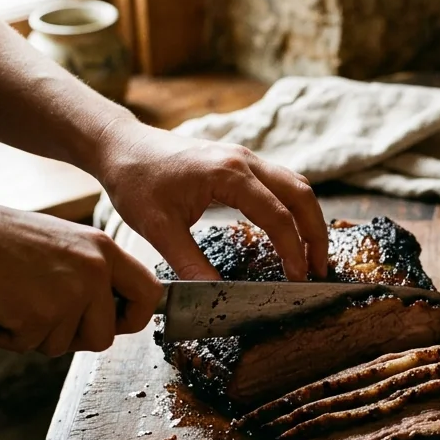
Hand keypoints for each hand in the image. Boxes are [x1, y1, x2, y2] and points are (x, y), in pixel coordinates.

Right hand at [0, 202, 162, 355]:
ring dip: (40, 335)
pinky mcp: (41, 314)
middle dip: (79, 339)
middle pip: (107, 334)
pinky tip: (1, 311)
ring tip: (19, 304)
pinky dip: (12, 338)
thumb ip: (93, 271)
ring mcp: (71, 293)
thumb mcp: (66, 244)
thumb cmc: (4, 239)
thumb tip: (110, 308)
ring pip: (66, 344)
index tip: (118, 323)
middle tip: (50, 323)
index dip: (136, 317)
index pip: (149, 292)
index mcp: (105, 250)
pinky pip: (32, 346)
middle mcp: (95, 271)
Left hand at [92, 119, 327, 280]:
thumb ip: (189, 263)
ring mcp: (246, 158)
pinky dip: (294, 208)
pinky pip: (281, 182)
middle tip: (319, 269)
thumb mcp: (157, 228)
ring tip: (312, 253)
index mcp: (229, 175)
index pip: (277, 215)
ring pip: (296, 185)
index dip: (293, 250)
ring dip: (309, 218)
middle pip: (301, 194)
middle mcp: (245, 161)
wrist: (120, 144)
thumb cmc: (135, 180)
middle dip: (316, 234)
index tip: (297, 278)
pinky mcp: (241, 162)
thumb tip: (217, 295)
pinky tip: (290, 230)